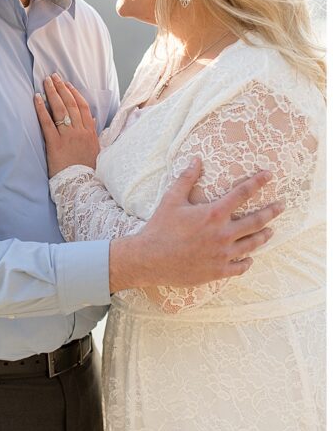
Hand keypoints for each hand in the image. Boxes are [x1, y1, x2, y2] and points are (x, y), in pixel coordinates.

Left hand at [33, 73, 98, 175]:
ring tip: (46, 81)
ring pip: (60, 109)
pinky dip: (42, 108)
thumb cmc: (87, 170)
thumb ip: (93, 133)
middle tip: (54, 76)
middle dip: (61, 88)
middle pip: (71, 104)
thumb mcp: (95, 150)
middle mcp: (80, 131)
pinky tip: (37, 98)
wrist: (82, 186)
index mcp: (90, 133)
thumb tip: (91, 119)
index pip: (82, 107)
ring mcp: (68, 137)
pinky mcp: (55, 144)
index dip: (74, 93)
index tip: (67, 84)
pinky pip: (47, 122)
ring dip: (52, 93)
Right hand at [110, 158, 283, 290]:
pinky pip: (241, 266)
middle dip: (271, 211)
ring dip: (264, 236)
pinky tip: (249, 258)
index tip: (269, 175)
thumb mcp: (171, 200)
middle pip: (256, 221)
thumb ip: (186, 179)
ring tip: (271, 231)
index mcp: (213, 214)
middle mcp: (223, 234)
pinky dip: (247, 261)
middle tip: (281, 206)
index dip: (257, 182)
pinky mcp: (218, 271)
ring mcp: (223, 254)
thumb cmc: (159, 227)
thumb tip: (197, 160)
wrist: (149, 259)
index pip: (242, 194)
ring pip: (252, 244)